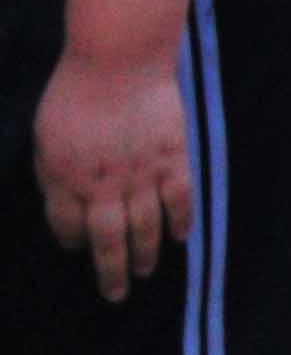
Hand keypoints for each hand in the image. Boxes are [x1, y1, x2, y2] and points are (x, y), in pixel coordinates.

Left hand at [33, 51, 191, 301]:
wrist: (119, 60)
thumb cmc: (75, 93)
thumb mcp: (45, 134)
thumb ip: (54, 171)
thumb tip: (64, 199)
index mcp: (63, 178)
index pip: (67, 226)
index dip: (72, 242)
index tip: (78, 247)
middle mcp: (102, 184)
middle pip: (108, 240)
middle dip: (111, 272)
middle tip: (116, 294)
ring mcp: (140, 173)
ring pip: (145, 227)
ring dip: (146, 254)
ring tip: (146, 271)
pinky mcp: (171, 158)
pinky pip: (179, 199)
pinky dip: (181, 221)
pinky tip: (181, 237)